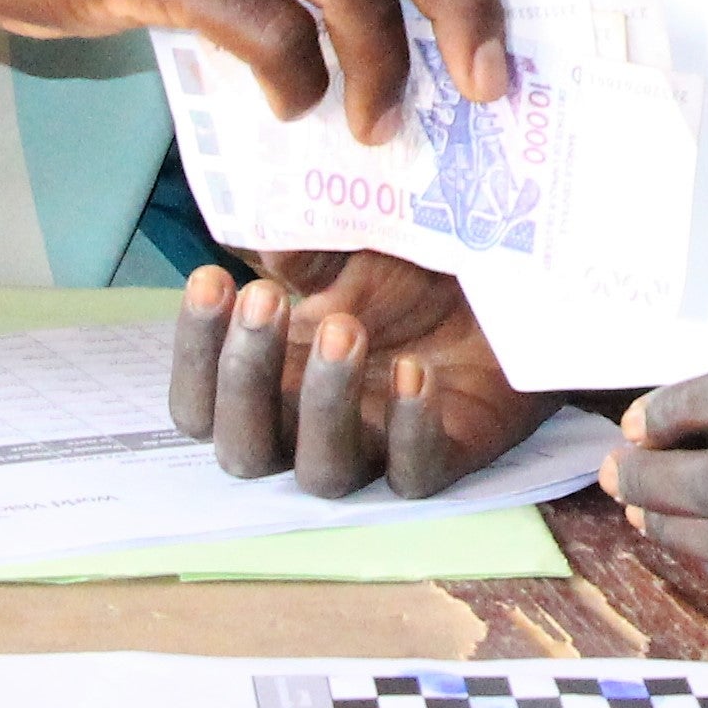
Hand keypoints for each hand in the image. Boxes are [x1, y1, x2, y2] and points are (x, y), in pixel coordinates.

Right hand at [165, 255, 558, 497]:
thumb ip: (299, 245)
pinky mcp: (445, 456)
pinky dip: (409, 429)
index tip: (211, 278)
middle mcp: (311, 425)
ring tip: (344, 327)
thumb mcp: (351, 243)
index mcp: (274, 377)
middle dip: (245, 376)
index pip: (202, 400)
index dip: (194, 351)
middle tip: (266, 299)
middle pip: (244, 449)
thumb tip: (254, 234)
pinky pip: (413, 473)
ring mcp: (376, 447)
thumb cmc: (417, 268)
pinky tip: (414, 373)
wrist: (513, 280)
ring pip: (321, 470)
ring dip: (322, 401)